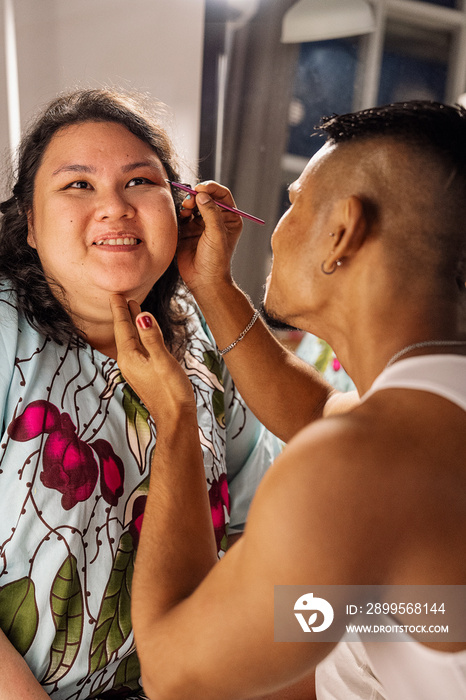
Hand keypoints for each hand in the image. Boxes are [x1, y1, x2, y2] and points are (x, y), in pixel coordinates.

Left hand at [110, 295, 196, 425]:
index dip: (120, 308)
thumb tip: (141, 316)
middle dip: (123, 313)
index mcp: (130, 356)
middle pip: (124, 331)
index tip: (116, 292)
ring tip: (131, 307)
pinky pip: (138, 347)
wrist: (175, 418)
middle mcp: (128, 362)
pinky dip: (139, 335)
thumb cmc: (171, 391)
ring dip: (131, 323)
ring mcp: (136, 368)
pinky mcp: (144, 373)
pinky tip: (144, 332)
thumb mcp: (163, 361)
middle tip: (120, 295)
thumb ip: (152, 337)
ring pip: (131, 339)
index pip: (123, 326)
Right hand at [176, 181, 242, 294]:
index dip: (211, 188)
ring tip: (186, 209)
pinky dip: (181, 213)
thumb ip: (210, 212)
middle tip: (190, 200)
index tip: (201, 188)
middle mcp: (215, 219)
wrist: (203, 280)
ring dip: (188, 204)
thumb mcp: (216, 234)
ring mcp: (201, 225)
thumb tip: (202, 194)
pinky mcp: (188, 231)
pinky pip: (183, 216)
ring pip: (193, 205)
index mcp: (229, 218)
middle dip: (197, 195)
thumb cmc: (216, 260)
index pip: (222, 195)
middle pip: (206, 197)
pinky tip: (182, 217)